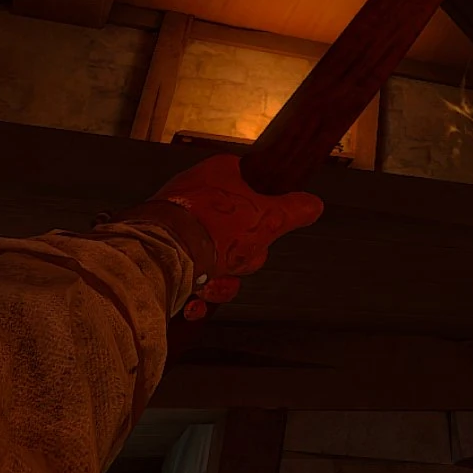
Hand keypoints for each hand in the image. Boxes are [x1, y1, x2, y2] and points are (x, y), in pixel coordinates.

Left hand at [111, 154, 322, 318]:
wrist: (159, 257)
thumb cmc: (214, 228)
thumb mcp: (269, 218)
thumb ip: (294, 210)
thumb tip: (315, 205)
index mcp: (220, 173)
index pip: (252, 186)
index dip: (263, 213)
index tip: (266, 229)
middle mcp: (194, 192)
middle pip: (236, 229)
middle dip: (242, 256)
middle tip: (239, 260)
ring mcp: (173, 221)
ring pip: (213, 255)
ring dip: (219, 280)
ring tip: (211, 286)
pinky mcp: (157, 249)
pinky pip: (187, 270)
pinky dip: (194, 289)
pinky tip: (195, 300)